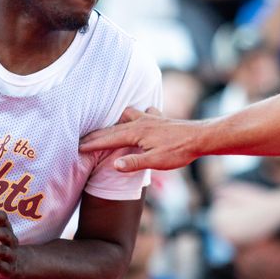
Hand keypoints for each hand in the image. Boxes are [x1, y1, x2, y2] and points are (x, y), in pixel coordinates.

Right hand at [78, 107, 199, 172]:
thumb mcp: (156, 161)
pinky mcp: (160, 118)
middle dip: (97, 134)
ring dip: (115, 121)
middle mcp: (141, 122)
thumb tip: (114, 165)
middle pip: (113, 127)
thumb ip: (134, 163)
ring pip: (127, 115)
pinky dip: (136, 115)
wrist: (200, 137)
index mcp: (137, 132)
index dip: (93, 144)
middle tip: (82, 139)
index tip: (78, 147)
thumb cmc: (179, 151)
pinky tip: (138, 118)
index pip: (109, 139)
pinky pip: (143, 113)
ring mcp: (150, 118)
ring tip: (107, 128)